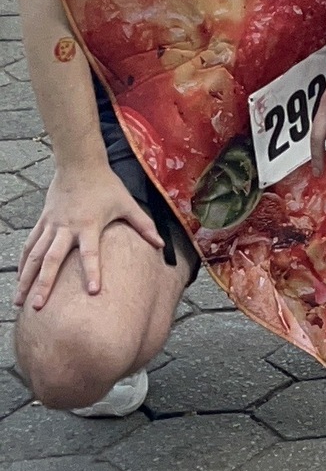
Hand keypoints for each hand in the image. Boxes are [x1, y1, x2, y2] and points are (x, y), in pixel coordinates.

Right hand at [18, 164, 163, 309]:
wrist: (79, 163)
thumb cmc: (106, 185)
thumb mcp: (127, 203)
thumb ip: (144, 226)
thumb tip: (161, 245)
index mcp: (89, 225)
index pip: (90, 252)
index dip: (92, 271)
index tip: (93, 292)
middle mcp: (67, 228)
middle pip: (53, 260)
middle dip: (44, 284)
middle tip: (38, 307)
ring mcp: (51, 225)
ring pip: (35, 256)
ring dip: (26, 279)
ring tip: (19, 302)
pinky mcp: (42, 222)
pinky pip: (30, 245)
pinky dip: (23, 263)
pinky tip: (18, 280)